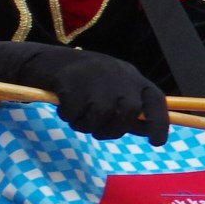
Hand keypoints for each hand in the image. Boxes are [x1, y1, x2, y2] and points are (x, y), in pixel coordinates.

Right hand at [0, 40, 167, 143]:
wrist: (46, 60)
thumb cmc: (85, 82)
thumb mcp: (112, 90)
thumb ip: (129, 110)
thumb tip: (148, 131)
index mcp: (132, 77)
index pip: (155, 100)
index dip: (159, 122)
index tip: (157, 143)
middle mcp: (119, 75)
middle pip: (128, 112)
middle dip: (113, 130)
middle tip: (97, 131)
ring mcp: (96, 77)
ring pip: (100, 116)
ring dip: (87, 125)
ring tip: (78, 116)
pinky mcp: (71, 82)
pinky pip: (75, 114)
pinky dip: (69, 117)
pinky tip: (65, 105)